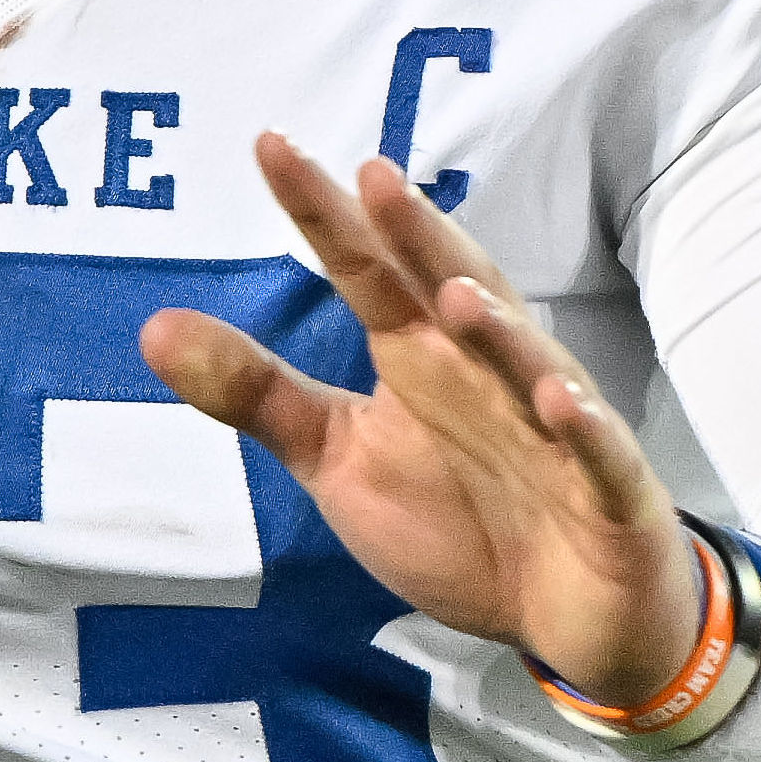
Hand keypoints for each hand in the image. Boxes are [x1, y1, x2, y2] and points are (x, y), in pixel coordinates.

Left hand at [142, 134, 707, 698]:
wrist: (568, 616)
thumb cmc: (460, 518)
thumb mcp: (339, 456)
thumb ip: (257, 394)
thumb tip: (152, 328)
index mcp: (420, 354)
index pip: (366, 268)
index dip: (323, 213)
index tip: (270, 145)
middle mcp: (488, 370)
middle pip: (452, 289)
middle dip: (419, 236)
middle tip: (375, 178)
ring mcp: (554, 428)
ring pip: (529, 363)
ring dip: (497, 328)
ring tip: (450, 293)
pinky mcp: (608, 492)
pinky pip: (599, 455)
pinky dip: (585, 429)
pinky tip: (559, 403)